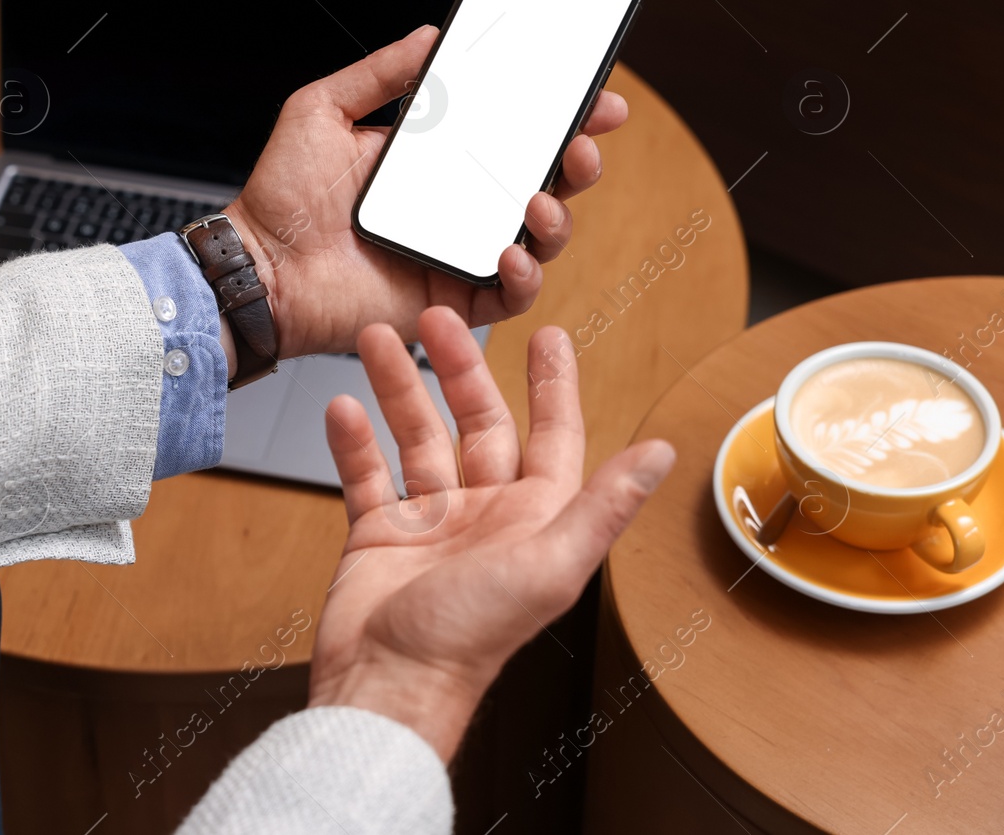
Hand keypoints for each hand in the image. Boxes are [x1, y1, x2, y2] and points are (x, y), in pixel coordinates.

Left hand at [222, 26, 627, 357]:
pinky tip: (510, 251)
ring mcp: (458, 255)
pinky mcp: (451, 302)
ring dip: (558, 216)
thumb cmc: (282, 198)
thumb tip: (432, 34)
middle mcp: (457, 207)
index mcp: (437, 161)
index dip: (561, 115)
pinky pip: (508, 295)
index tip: (594, 95)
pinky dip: (522, 275)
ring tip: (540, 197)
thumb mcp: (322, 111)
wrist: (257, 268)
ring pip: (539, 239)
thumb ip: (379, 73)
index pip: (514, 134)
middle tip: (582, 142)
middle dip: (578, 161)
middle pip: (543, 183)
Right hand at [307, 306, 674, 761]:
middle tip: (435, 319)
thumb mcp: (550, 566)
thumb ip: (603, 507)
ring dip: (398, 388)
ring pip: (416, 437)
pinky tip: (343, 408)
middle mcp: (484, 515)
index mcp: (534, 519)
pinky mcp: (378, 536)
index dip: (553, 385)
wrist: (388, 684)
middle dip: (458, 367)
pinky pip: (367, 474)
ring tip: (375, 342)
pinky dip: (354, 441)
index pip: (552, 436)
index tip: (548, 337)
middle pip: (475, 422)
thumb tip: (660, 457)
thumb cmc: (469, 639)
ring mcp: (430, 523)